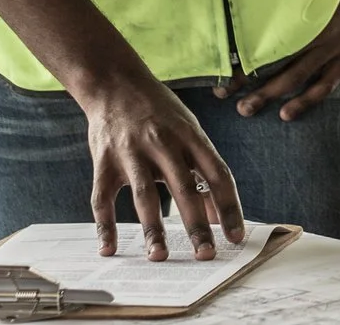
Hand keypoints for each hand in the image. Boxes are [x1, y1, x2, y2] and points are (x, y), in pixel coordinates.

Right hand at [79, 70, 245, 261]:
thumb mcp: (189, 131)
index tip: (235, 236)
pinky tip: (109, 248)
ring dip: (152, 229)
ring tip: (159, 256)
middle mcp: (163, 142)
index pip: (218, 174)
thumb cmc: (160, 112)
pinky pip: (103, 198)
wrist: (115, 82)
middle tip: (205, 254)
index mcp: (191, 136)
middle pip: (184, 188)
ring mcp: (132, 152)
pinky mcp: (104, 161)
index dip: (229, 207)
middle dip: (196, 224)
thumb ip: (202, 170)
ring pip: (144, 195)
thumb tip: (218, 215)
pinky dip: (105, 225)